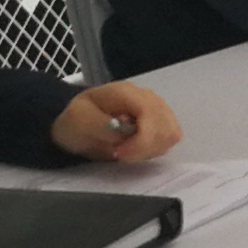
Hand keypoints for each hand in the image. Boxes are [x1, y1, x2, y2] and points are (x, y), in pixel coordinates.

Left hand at [50, 81, 181, 162]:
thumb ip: (100, 125)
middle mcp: (148, 97)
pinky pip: (170, 138)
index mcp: (126, 92)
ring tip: (129, 151)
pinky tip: (137, 149)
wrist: (77, 119)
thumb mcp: (77, 121)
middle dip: (145, 148)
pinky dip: (155, 148)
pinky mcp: (160, 120)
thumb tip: (124, 133)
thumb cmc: (76, 120)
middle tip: (121, 154)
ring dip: (151, 149)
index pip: (151, 113)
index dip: (142, 140)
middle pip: (167, 126)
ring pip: (172, 133)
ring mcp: (157, 108)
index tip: (120, 154)